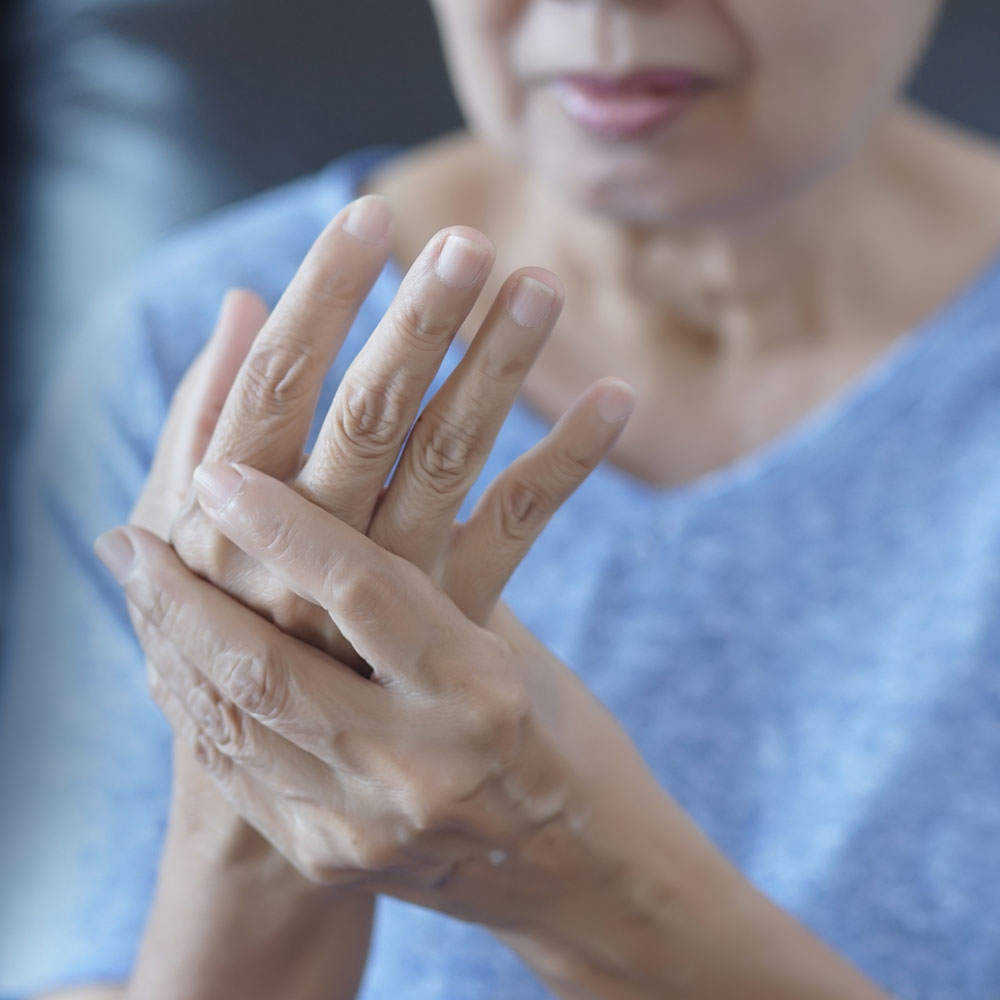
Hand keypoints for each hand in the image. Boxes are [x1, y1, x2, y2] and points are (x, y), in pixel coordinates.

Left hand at [103, 464, 691, 935]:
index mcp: (481, 693)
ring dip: (173, 647)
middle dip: (183, 597)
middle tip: (129, 539)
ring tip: (136, 585)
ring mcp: (369, 827)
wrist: (579, 877)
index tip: (218, 473)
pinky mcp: (335, 858)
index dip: (282, 523)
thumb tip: (338, 512)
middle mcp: (419, 766)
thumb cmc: (564, 737)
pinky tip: (171, 658)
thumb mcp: (511, 648)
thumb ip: (426, 590)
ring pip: (237, 724)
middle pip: (268, 669)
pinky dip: (199, 707)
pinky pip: (242, 772)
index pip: (361, 590)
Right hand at [162, 192, 633, 664]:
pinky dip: (564, 460)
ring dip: (496, 370)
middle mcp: (306, 557)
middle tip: (470, 240)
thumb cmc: (230, 629)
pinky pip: (515, 532)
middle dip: (418, 324)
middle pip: (368, 420)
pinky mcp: (454, 621)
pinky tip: (613, 397)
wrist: (289, 782)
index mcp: (228, 520)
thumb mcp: (194, 534)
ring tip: (539, 287)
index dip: (319, 299)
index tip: (368, 215)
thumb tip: (237, 302)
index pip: (272, 390)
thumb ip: (202, 420)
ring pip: (447, 463)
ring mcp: (389, 596)